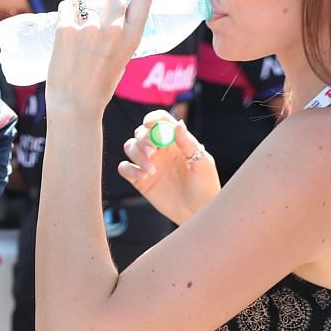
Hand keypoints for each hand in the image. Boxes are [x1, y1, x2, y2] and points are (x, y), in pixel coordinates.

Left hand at [44, 0, 149, 118]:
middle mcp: (114, 30)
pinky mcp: (65, 30)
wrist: (74, 106)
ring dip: (80, 2)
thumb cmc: (99, 87)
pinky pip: (66, 6)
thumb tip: (115, 16)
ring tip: (78, 15)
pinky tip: (65, 19)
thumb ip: (122, 37)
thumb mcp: (123, 60)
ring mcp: (89, 29)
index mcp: (133, 38)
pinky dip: (66, 10)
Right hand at [120, 110, 220, 224]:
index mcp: (175, 140)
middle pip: (141, 132)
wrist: (197, 212)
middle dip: (143, 140)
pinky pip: (124, 168)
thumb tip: (178, 123)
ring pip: (130, 147)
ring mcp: (148, 163)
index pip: (160, 120)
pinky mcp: (139, 179)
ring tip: (150, 171)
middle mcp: (160, 149)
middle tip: (152, 153)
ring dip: (136, 155)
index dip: (152, 118)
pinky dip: (129, 169)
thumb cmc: (206, 186)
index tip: (148, 124)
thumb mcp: (203, 164)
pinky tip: (143, 177)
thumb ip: (189, 144)